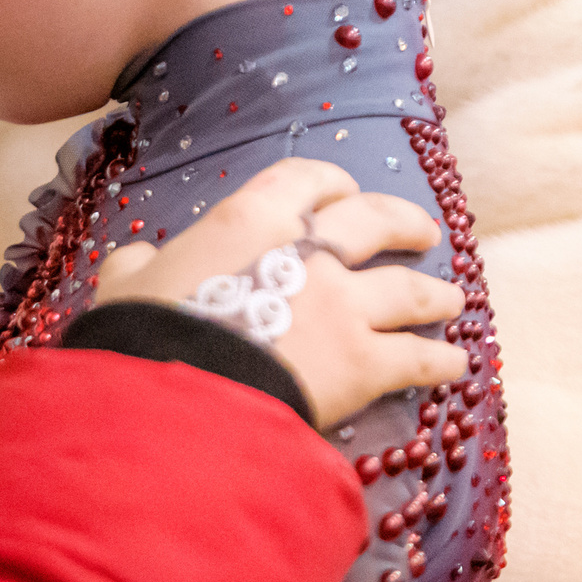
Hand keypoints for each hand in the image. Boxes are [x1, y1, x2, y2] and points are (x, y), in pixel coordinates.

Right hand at [95, 158, 467, 427]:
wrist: (179, 401)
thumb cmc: (143, 338)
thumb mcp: (126, 286)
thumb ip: (141, 266)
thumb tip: (142, 259)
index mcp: (251, 220)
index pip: (305, 180)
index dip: (330, 183)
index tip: (341, 192)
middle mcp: (311, 251)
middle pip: (375, 221)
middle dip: (404, 223)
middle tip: (423, 232)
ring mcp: (346, 306)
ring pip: (409, 289)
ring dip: (434, 293)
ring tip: (450, 300)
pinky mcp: (367, 364)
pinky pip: (418, 357)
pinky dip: (440, 360)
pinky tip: (455, 364)